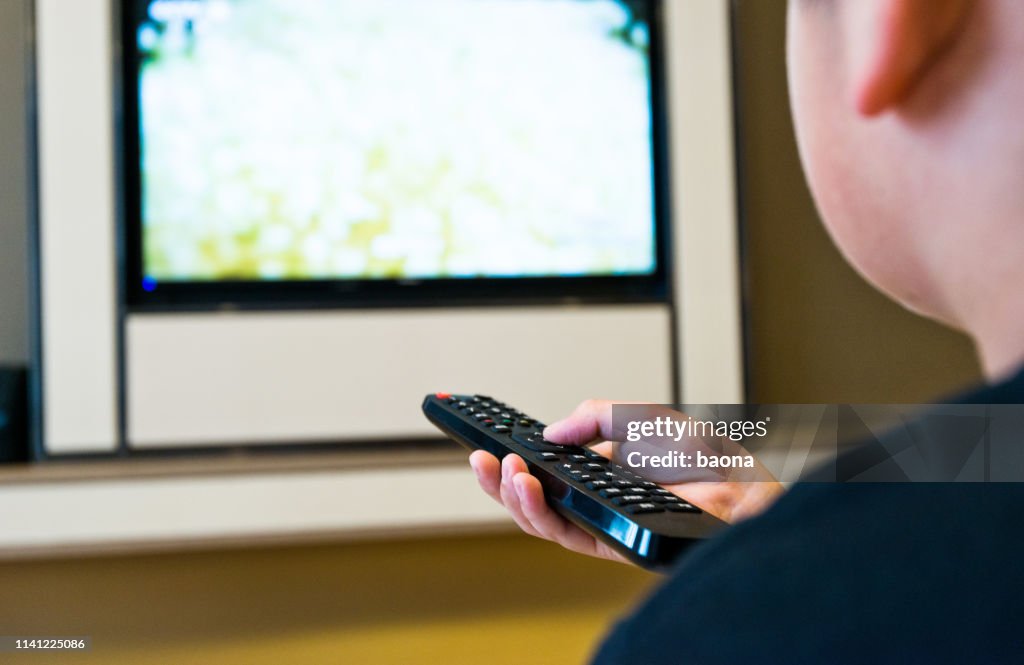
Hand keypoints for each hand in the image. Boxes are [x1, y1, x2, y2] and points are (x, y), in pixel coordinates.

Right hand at [469, 400, 784, 564]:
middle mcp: (593, 498)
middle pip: (532, 496)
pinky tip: (527, 484)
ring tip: (502, 469)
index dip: (513, 458)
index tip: (487, 440)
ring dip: (511, 494)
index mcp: (598, 470)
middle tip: (480, 456)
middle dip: (499, 478)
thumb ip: (594, 415)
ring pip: (538, 518)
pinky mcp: (607, 541)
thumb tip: (553, 432)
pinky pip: (561, 532)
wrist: (740, 489)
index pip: (544, 469)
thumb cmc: (702, 459)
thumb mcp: (638, 417)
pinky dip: (537, 509)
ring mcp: (598, 520)